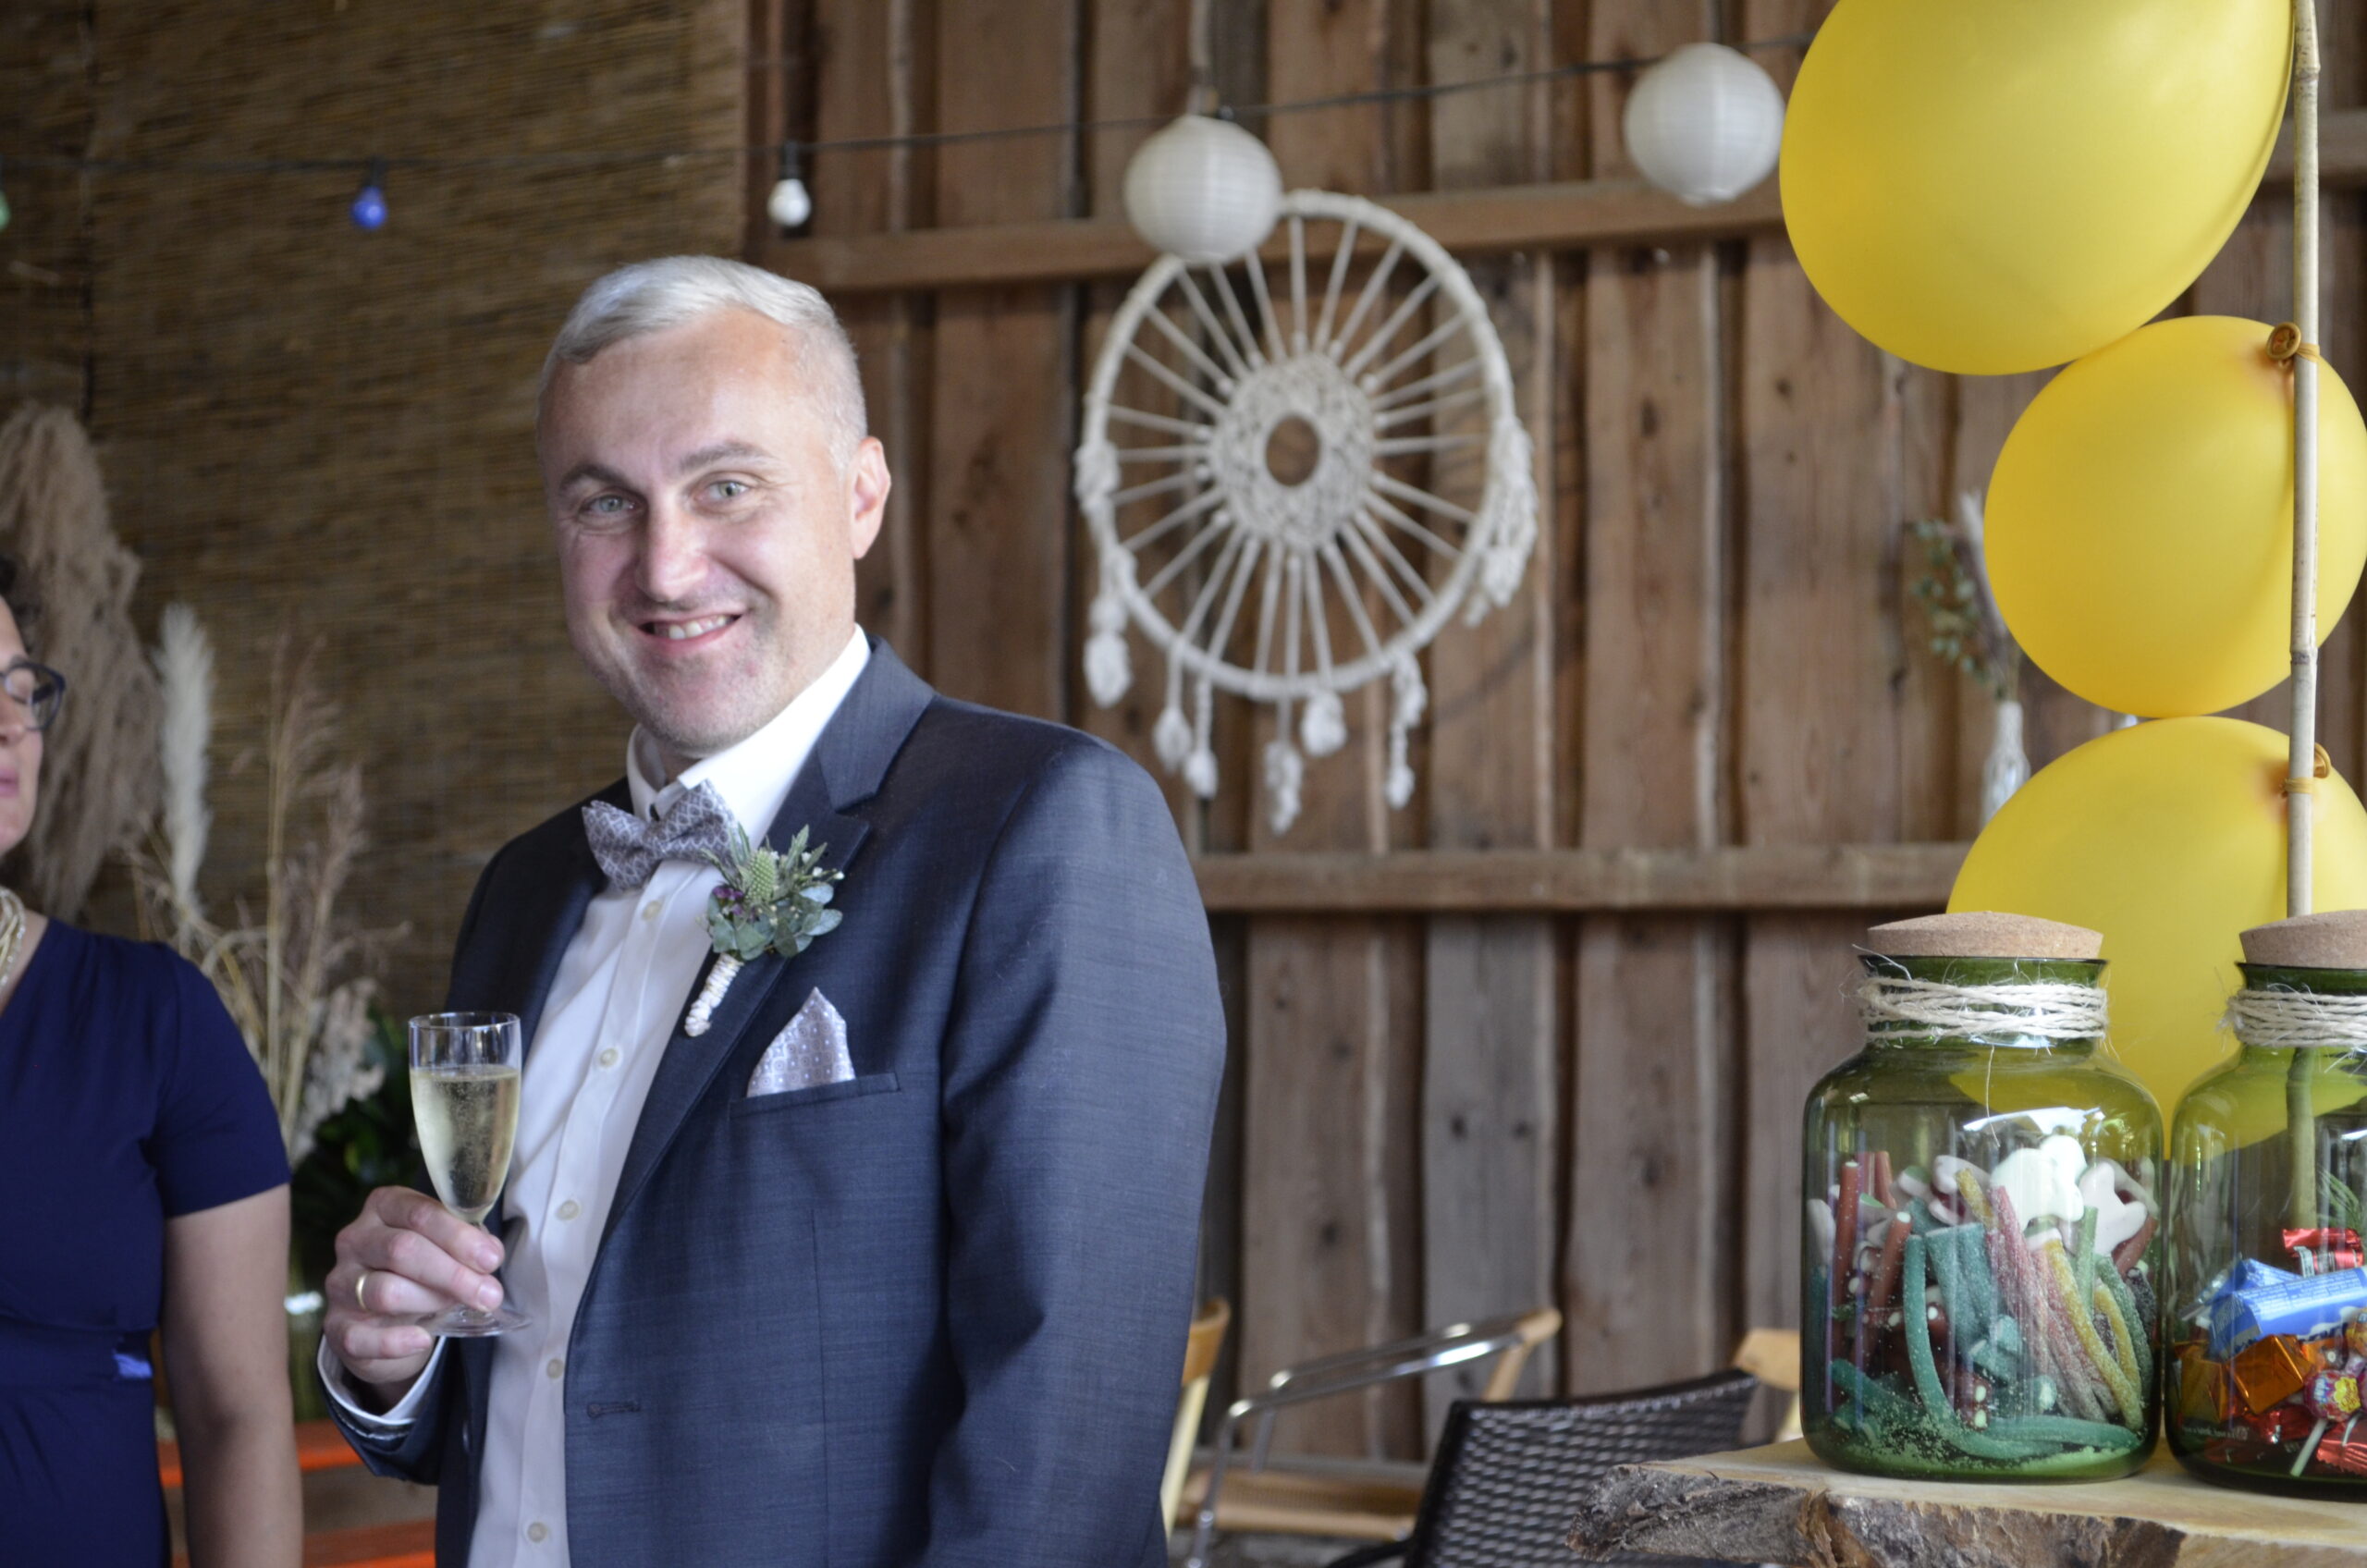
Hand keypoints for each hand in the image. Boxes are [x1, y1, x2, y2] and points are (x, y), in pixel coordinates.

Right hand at [323, 1186, 505, 1395]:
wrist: (388, 1320)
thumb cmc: (423, 1271)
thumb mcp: (446, 1249)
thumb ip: (467, 1245)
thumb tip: (489, 1252)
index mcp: (384, 1207)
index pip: (419, 1213)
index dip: (459, 1236)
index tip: (491, 1259)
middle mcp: (355, 1239)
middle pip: (402, 1250)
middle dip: (452, 1273)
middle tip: (489, 1293)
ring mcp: (340, 1283)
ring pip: (385, 1291)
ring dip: (430, 1301)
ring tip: (459, 1308)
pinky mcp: (336, 1326)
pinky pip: (361, 1337)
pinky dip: (394, 1342)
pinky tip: (422, 1340)